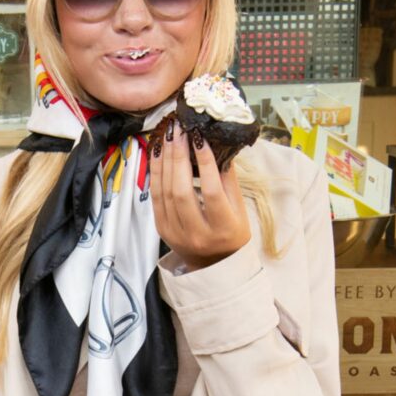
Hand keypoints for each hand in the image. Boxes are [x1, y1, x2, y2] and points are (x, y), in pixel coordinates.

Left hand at [152, 118, 251, 266]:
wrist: (213, 264)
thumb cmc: (231, 234)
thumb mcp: (239, 210)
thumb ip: (228, 180)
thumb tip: (216, 146)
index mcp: (222, 229)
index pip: (211, 191)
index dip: (205, 163)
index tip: (200, 138)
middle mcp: (197, 233)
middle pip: (182, 190)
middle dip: (179, 157)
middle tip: (180, 131)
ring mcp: (175, 232)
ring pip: (165, 192)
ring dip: (165, 161)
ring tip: (169, 137)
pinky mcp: (161, 229)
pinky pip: (155, 196)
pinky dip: (155, 172)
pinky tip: (158, 154)